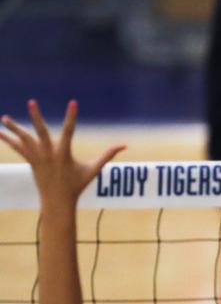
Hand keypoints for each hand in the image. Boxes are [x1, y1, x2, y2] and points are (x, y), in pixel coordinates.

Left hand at [0, 100, 123, 208]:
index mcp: (64, 154)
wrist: (57, 201)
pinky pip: (17, 148)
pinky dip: (8, 140)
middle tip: (32, 102)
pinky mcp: (30, 161)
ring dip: (14, 128)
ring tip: (5, 118)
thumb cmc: (77, 185)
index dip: (72, 116)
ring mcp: (37, 157)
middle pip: (41, 131)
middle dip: (36, 117)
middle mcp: (49, 153)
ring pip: (24, 139)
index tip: (73, 102)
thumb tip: (124, 145)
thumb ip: (107, 155)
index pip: (69, 130)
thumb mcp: (93, 170)